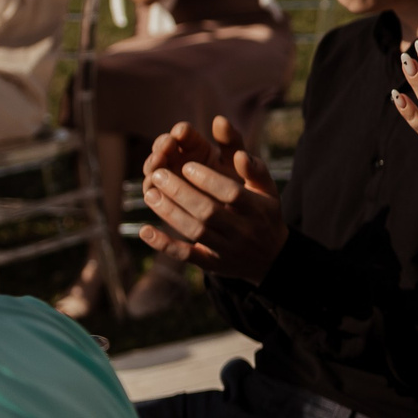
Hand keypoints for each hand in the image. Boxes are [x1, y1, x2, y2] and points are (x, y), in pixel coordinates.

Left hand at [140, 116, 289, 279]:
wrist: (271, 258)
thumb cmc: (265, 215)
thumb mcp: (268, 190)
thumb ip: (254, 169)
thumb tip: (240, 154)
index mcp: (258, 210)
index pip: (231, 193)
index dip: (207, 179)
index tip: (186, 165)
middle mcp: (243, 231)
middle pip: (208, 212)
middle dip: (180, 192)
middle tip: (158, 174)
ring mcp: (227, 250)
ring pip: (195, 231)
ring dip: (169, 212)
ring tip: (150, 193)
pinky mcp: (212, 264)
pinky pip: (186, 256)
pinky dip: (164, 244)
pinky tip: (145, 230)